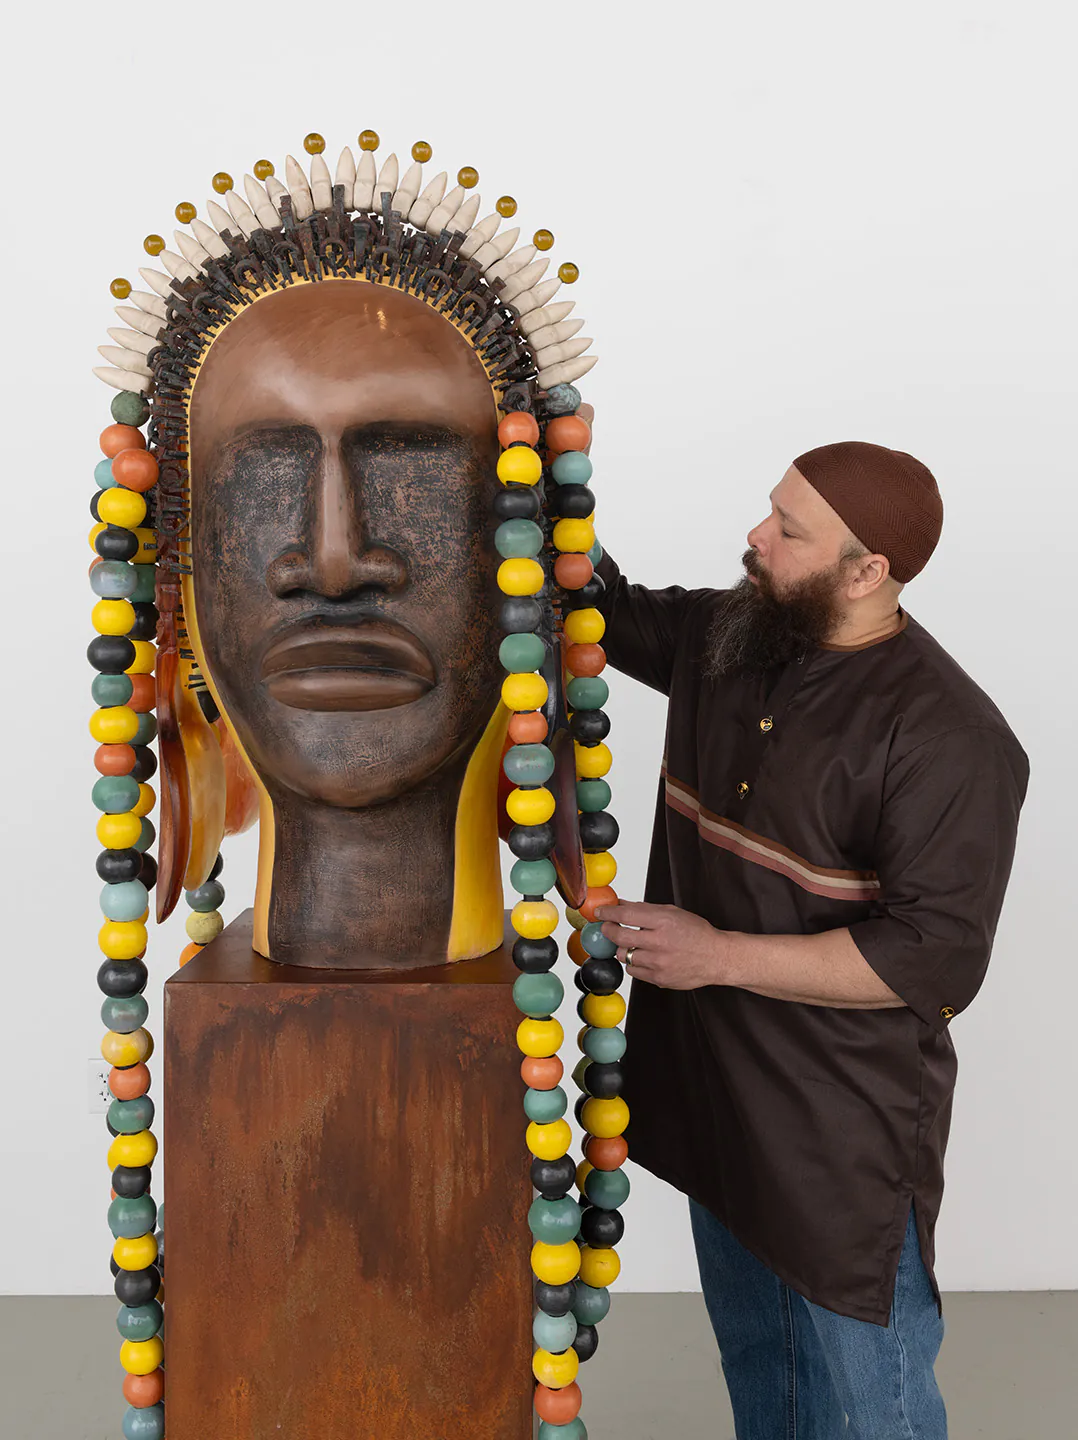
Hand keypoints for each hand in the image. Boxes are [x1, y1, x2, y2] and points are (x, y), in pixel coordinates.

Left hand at [595, 902, 726, 989]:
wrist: (717, 958)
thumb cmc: (696, 933)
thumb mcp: (673, 913)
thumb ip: (644, 909)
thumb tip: (620, 903)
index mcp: (664, 921)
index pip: (626, 914)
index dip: (608, 913)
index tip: (600, 912)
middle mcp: (660, 942)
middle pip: (619, 936)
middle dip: (608, 930)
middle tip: (606, 927)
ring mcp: (659, 963)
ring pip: (623, 955)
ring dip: (623, 948)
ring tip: (632, 943)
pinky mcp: (659, 979)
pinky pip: (633, 970)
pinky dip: (634, 963)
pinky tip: (643, 957)